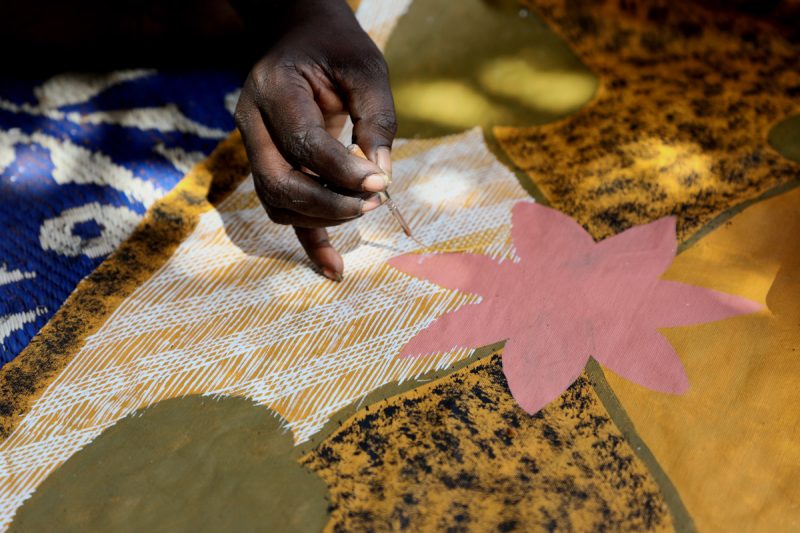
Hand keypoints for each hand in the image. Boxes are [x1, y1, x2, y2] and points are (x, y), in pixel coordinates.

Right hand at [234, 0, 396, 280]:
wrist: (299, 37)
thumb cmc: (337, 49)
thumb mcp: (366, 69)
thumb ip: (377, 118)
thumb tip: (381, 177)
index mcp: (273, 88)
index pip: (303, 143)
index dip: (343, 171)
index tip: (381, 185)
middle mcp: (252, 120)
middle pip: (278, 181)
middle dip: (327, 203)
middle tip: (371, 204)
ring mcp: (253, 145)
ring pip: (276, 201)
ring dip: (320, 218)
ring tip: (364, 210)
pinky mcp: (268, 165)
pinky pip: (283, 209)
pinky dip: (309, 240)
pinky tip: (334, 267)